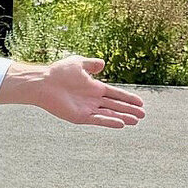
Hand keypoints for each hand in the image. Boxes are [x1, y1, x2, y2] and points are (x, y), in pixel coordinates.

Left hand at [0, 56, 145, 127]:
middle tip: (143, 115)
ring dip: (123, 117)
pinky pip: (98, 120)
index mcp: (95, 87)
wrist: (44, 83)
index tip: (141, 102)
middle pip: (116, 106)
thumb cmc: (59, 72)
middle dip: (129, 110)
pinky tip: (121, 124)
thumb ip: (91, 64)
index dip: (128, 98)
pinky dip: (109, 122)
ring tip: (136, 121)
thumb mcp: (78, 63)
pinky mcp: (80, 116)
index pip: (116, 94)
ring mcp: (87, 109)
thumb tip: (103, 63)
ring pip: (110, 114)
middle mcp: (93, 99)